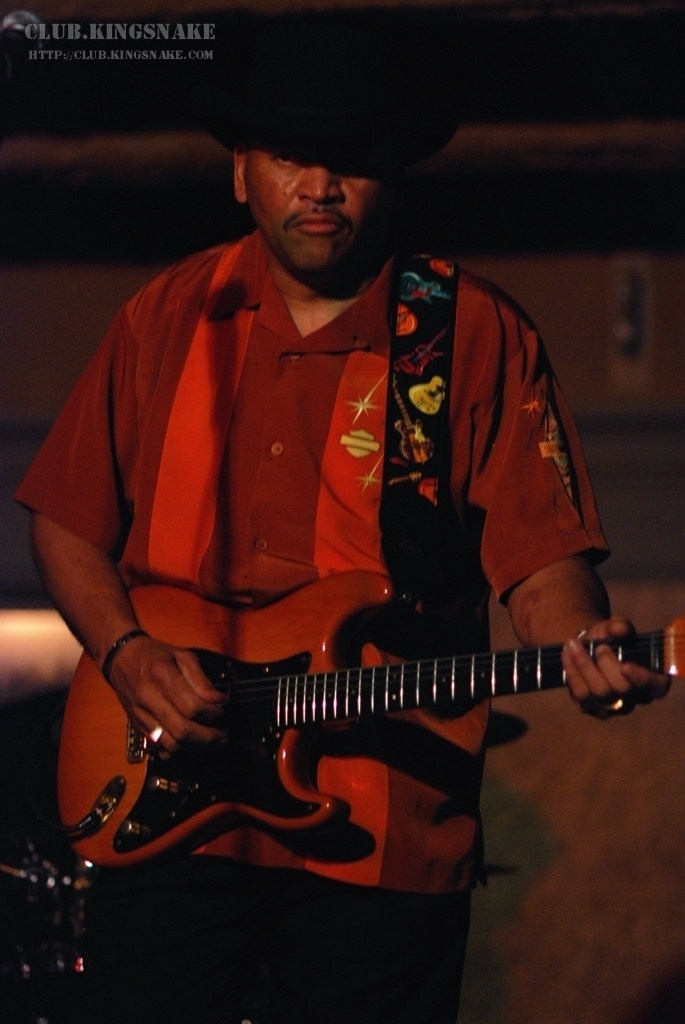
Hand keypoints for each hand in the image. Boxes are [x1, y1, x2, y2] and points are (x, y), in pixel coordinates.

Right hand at [107, 635, 226, 751]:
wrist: (120, 658)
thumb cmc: (154, 655)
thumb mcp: (181, 655)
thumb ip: (200, 678)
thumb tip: (218, 700)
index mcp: (162, 676)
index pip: (192, 706)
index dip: (212, 712)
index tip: (224, 708)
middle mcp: (149, 698)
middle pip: (182, 730)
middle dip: (207, 737)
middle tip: (223, 736)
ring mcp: (141, 714)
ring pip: (170, 744)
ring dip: (194, 747)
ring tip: (210, 742)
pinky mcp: (137, 725)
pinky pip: (158, 746)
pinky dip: (176, 750)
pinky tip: (189, 745)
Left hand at [562, 615, 671, 718]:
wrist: (586, 646)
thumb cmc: (608, 638)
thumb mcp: (612, 627)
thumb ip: (618, 626)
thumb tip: (621, 629)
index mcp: (651, 678)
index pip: (656, 687)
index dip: (643, 679)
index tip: (626, 666)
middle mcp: (634, 697)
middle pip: (622, 688)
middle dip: (607, 664)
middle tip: (598, 647)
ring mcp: (612, 706)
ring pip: (599, 692)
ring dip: (584, 665)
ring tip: (573, 644)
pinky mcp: (591, 707)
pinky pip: (581, 695)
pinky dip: (572, 672)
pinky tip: (566, 655)